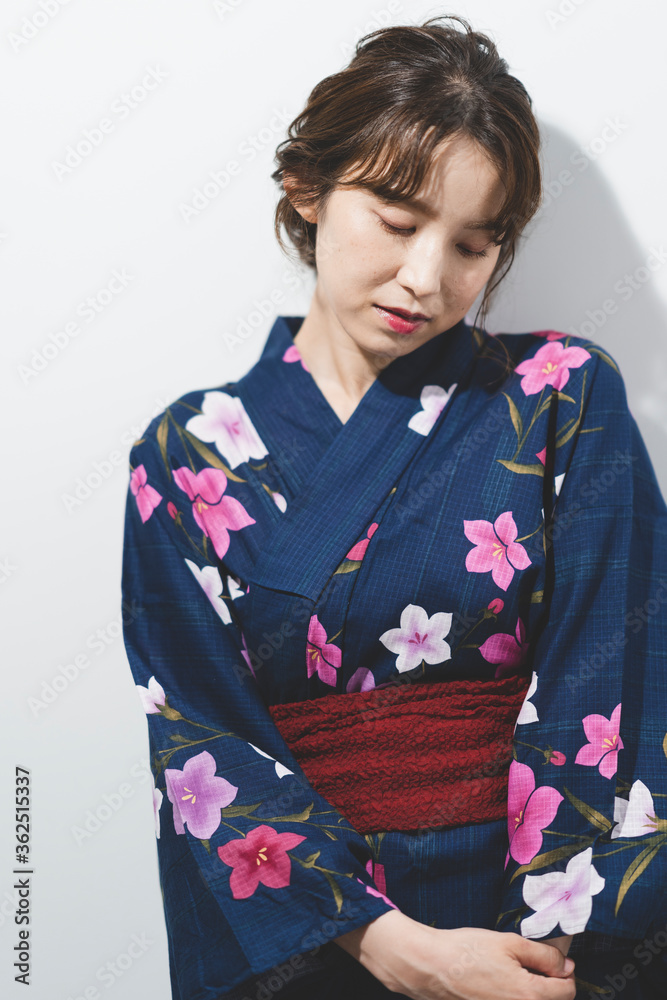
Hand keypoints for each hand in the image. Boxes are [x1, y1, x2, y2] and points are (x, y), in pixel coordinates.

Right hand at [334, 909, 575, 999]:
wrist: (431, 966)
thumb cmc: (467, 951)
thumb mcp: (508, 942)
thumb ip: (542, 955)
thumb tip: (566, 965)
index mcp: (528, 994)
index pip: (566, 992)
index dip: (565, 973)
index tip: (557, 962)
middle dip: (551, 986)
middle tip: (539, 967)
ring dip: (533, 993)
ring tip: (519, 975)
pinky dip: (514, 997)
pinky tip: (503, 985)